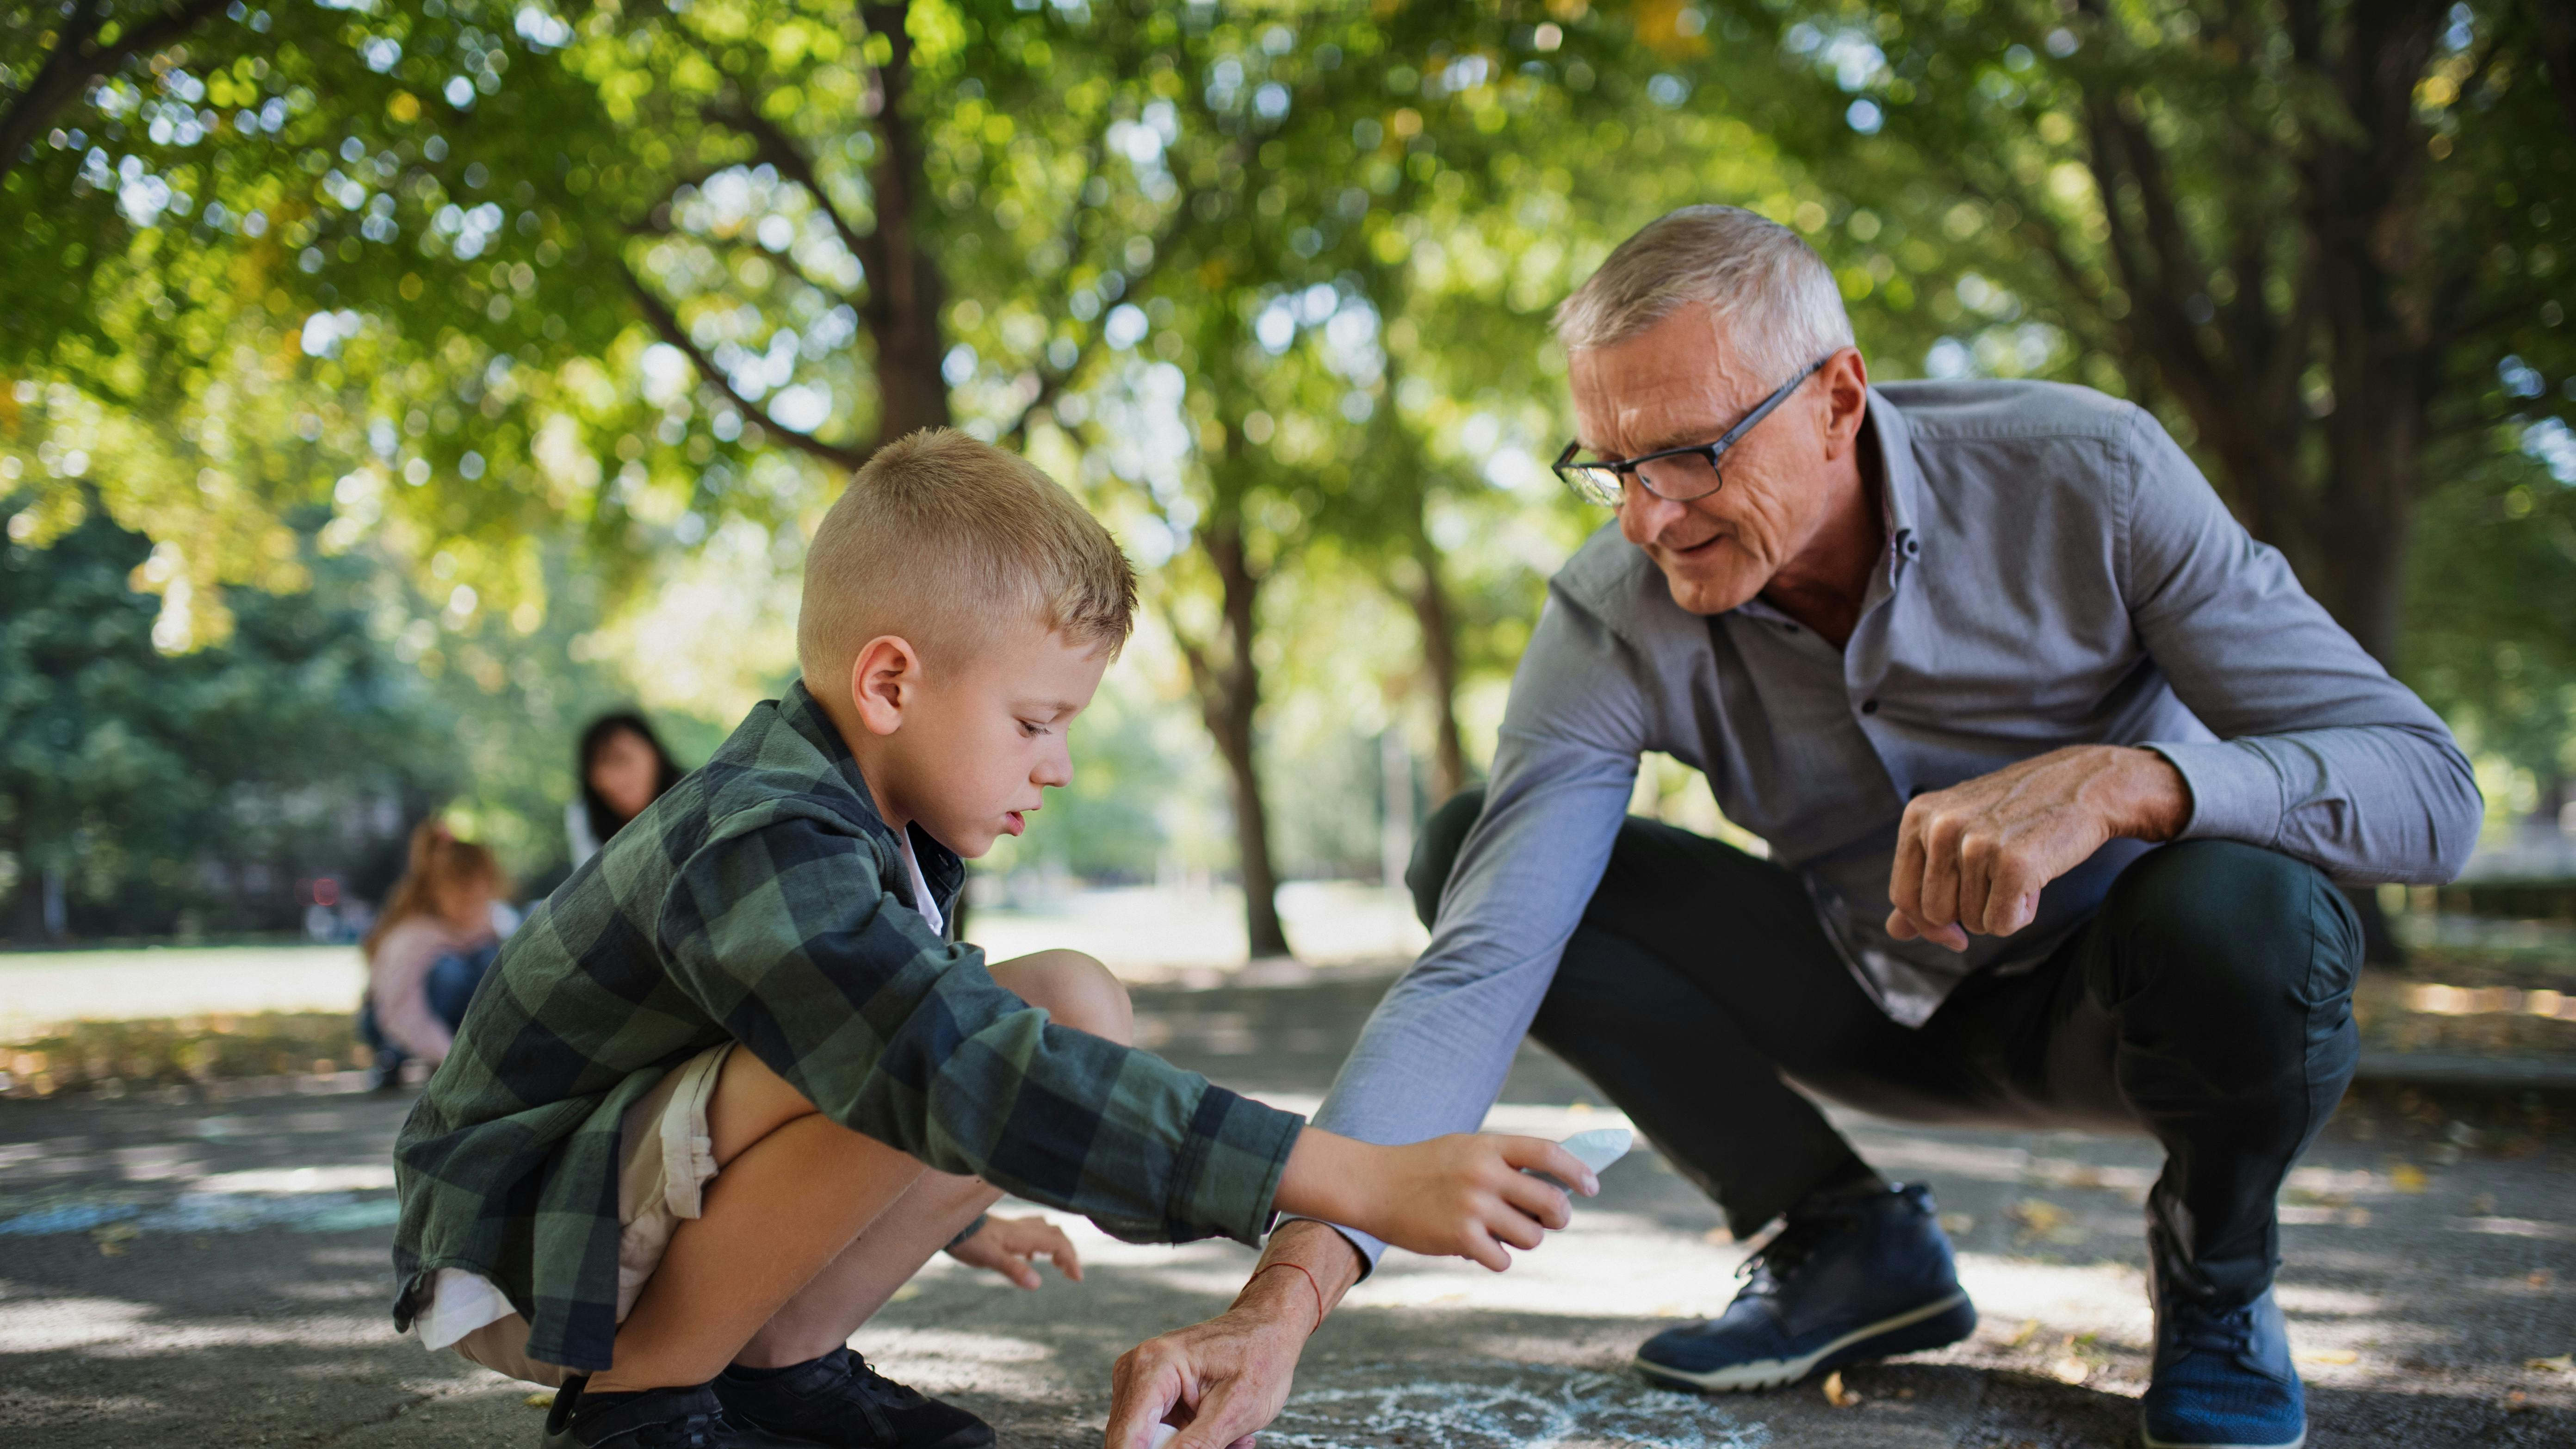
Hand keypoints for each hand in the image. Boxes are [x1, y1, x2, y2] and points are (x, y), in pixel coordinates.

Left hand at [946, 1213, 1081, 1289]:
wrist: (951, 1224)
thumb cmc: (969, 1241)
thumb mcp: (990, 1258)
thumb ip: (1014, 1269)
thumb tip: (1037, 1284)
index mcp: (1024, 1236)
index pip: (1058, 1243)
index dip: (1071, 1259)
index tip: (1077, 1277)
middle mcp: (1023, 1228)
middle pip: (1056, 1235)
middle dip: (1068, 1253)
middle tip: (1072, 1273)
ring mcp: (1014, 1227)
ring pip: (1046, 1231)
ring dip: (1057, 1245)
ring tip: (1059, 1263)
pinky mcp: (1005, 1229)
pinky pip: (1031, 1231)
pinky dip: (1040, 1243)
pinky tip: (1032, 1255)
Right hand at [1105, 1226, 1352, 1448]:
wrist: (1268, 1329)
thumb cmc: (1260, 1358)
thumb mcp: (1236, 1411)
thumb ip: (1196, 1446)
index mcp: (1155, 1366)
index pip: (1127, 1436)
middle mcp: (1135, 1369)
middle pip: (1131, 1440)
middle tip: (1225, 1445)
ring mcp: (1137, 1379)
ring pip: (1143, 1440)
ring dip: (1182, 1447)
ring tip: (1229, 1439)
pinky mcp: (1147, 1392)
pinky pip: (1153, 1433)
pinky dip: (1183, 1440)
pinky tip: (1217, 1430)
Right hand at [1276, 1129, 1596, 1272]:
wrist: (1372, 1185)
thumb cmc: (1424, 1168)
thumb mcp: (1465, 1149)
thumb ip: (1504, 1162)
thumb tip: (1554, 1184)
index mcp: (1488, 1147)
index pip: (1548, 1153)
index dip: (1577, 1171)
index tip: (1592, 1186)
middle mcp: (1484, 1174)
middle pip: (1551, 1201)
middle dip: (1559, 1215)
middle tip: (1550, 1219)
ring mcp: (1473, 1206)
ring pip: (1531, 1236)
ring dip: (1523, 1239)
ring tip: (1499, 1231)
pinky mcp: (1459, 1237)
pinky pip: (1503, 1258)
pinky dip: (1496, 1257)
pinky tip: (1477, 1246)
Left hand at [1886, 745, 2187, 949]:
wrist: (2083, 785)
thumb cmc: (2018, 816)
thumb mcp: (1959, 837)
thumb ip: (1923, 883)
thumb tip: (1893, 932)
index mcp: (1919, 817)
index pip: (1902, 896)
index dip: (1927, 924)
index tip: (1954, 930)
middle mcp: (1941, 826)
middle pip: (1936, 915)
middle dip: (1969, 913)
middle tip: (1997, 880)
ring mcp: (1976, 842)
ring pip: (1972, 923)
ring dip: (2000, 910)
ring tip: (2019, 871)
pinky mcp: (2014, 861)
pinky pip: (2001, 925)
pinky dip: (2022, 914)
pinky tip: (2035, 882)